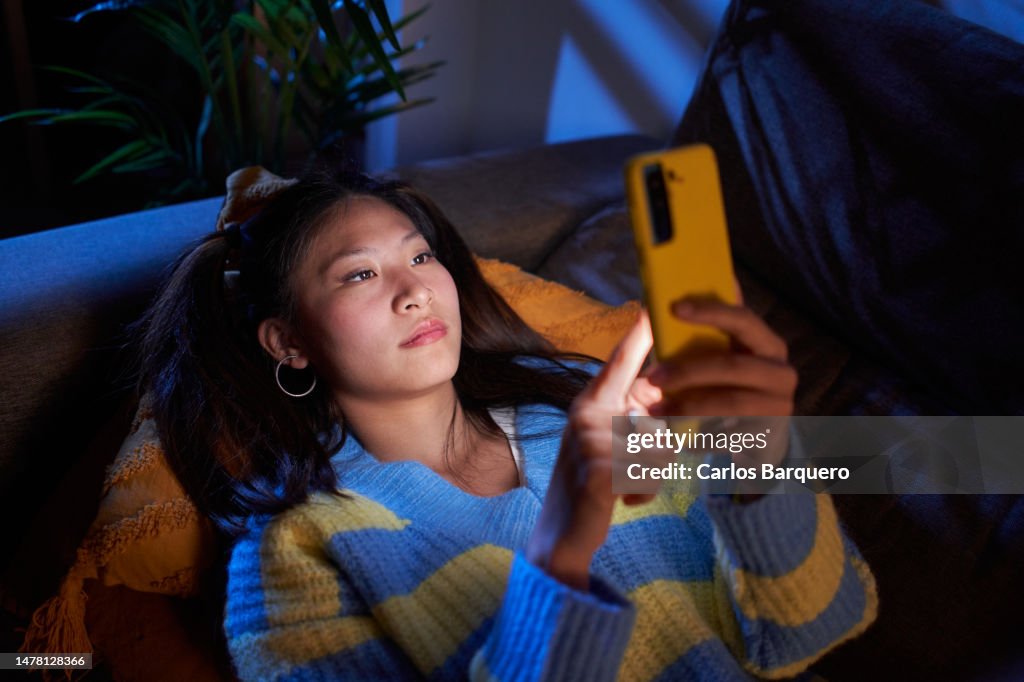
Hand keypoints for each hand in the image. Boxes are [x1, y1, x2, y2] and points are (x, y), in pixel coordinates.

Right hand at [526, 311, 652, 589]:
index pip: (618, 364)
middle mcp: (586, 416)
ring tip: (620, 488)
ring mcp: (591, 442)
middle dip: (654, 449)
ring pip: (657, 449)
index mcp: (589, 405)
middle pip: (653, 416)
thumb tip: (654, 401)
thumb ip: (625, 419)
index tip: (653, 306)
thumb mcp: (604, 445)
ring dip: (649, 476)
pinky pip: (649, 474)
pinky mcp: (600, 471)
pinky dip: (642, 493)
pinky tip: (618, 501)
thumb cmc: (588, 487)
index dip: (638, 336)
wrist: (560, 536)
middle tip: (622, 472)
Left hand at [644, 298, 796, 480]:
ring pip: (729, 403)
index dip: (711, 311)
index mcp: (766, 344)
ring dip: (687, 407)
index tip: (675, 308)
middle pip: (732, 365)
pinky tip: (676, 434)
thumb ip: (703, 335)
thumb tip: (661, 302)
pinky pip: (729, 434)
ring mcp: (779, 405)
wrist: (759, 439)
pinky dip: (699, 435)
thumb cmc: (728, 390)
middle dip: (688, 372)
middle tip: (653, 377)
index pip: (742, 319)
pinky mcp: (771, 436)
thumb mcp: (719, 361)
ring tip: (656, 411)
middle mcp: (780, 371)